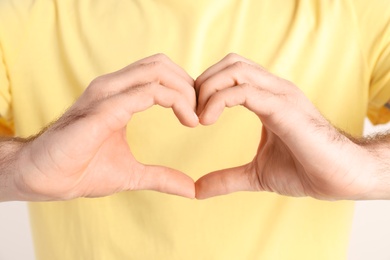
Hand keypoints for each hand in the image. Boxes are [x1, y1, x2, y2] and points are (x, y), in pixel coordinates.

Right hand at [12, 54, 197, 200]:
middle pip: (161, 64)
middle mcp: (112, 87)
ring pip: (156, 71)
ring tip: (195, 118)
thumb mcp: (132, 173)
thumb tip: (191, 189)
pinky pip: (146, 92)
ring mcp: (106, 94)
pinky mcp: (103, 108)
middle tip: (200, 114)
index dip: (185, 89)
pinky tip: (186, 120)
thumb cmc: (81, 170)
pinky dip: (174, 100)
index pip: (160, 73)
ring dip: (184, 91)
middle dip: (188, 85)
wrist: (46, 178)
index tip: (198, 115)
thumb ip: (162, 177)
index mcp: (119, 95)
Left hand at [195, 53, 376, 199]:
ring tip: (198, 117)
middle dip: (204, 82)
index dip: (206, 87)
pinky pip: (245, 91)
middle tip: (192, 111)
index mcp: (268, 98)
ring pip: (235, 70)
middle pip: (230, 63)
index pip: (231, 73)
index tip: (192, 113)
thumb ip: (227, 178)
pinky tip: (207, 120)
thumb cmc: (305, 170)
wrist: (339, 178)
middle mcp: (275, 89)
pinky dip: (219, 100)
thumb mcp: (256, 174)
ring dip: (208, 88)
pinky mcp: (284, 108)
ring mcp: (281, 95)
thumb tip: (197, 190)